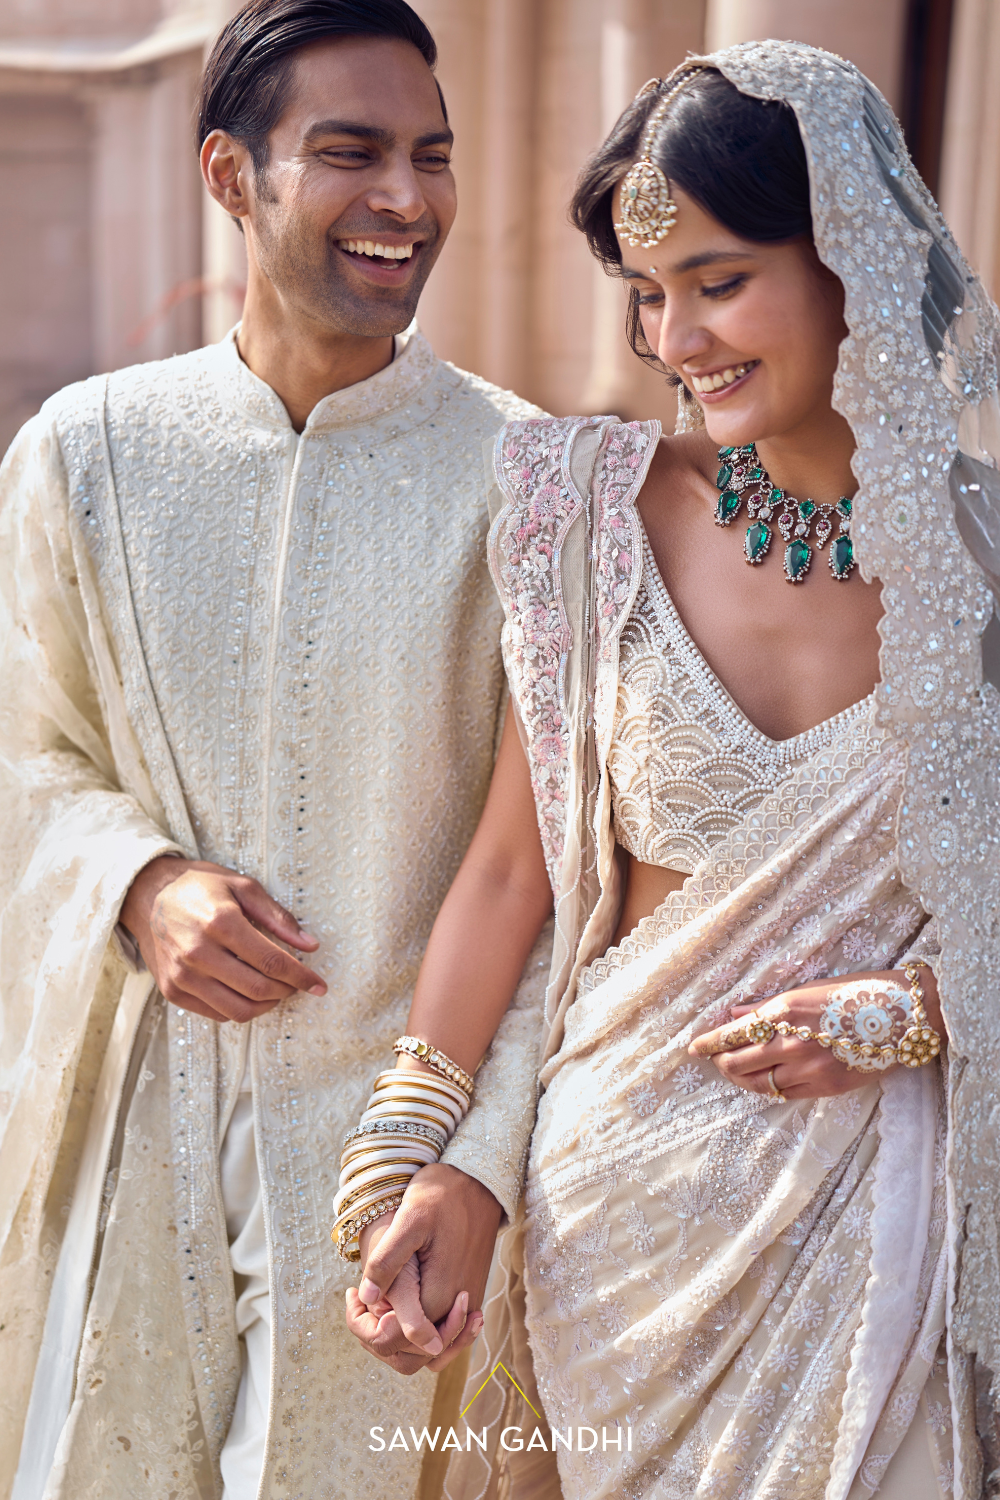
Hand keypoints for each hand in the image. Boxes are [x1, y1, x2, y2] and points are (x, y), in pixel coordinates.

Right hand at [119, 856, 325, 1022]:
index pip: (273, 962)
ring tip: (276, 990)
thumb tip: (311, 945)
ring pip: (239, 1010)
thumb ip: (278, 917)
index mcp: (220, 923)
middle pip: (259, 990)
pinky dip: (240, 1008)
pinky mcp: (172, 990)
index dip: (302, 977)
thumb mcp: (243, 887)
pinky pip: (217, 1014)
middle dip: (288, 991)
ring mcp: (182, 976)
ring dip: (266, 1005)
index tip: (320, 984)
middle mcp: (199, 953)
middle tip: (297, 983)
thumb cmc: (199, 887)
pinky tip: (248, 992)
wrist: (146, 895)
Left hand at [345, 1163, 501, 1374]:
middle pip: (415, 1353)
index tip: (353, 1296)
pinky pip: (445, 1330)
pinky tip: (400, 1298)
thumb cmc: (442, 1195)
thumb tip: (367, 1299)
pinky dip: (422, 1327)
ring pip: (431, 1347)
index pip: (398, 1341)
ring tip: (377, 1300)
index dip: (370, 1330)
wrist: (480, 1181)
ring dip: (402, 1336)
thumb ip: (388, 1261)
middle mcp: (456, 1307)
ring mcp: (466, 1302)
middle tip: (358, 1299)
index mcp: (437, 1295)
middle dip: (383, 1338)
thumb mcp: (410, 1218)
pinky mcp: (469, 1293)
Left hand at [689, 968, 942, 1101]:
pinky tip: (765, 1080)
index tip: (694, 1048)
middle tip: (714, 1059)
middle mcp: (792, 1043)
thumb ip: (767, 1007)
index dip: (710, 1043)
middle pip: (739, 1063)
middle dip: (721, 1063)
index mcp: (785, 1012)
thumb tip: (734, 1013)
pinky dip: (769, 1088)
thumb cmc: (856, 993)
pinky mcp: (826, 1088)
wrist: (903, 1016)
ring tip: (735, 1071)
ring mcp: (809, 1069)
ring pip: (759, 1084)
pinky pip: (786, 1094)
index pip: (733, 1033)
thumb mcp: (806, 990)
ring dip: (742, 1079)